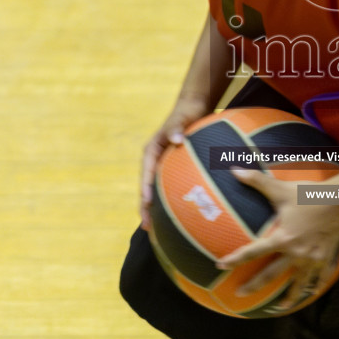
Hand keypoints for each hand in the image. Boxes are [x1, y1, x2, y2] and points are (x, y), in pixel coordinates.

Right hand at [138, 98, 209, 230]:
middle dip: (146, 208)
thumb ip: (177, 127)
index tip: (147, 205)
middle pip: (148, 188)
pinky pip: (170, 188)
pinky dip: (171, 202)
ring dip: (156, 209)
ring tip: (157, 231)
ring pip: (157, 191)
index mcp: (151, 151)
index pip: (146, 174)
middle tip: (147, 227)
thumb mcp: (181, 118)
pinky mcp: (173, 169)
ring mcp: (163, 166)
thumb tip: (176, 139)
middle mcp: (154, 160)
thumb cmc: (187, 112)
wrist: (193, 107)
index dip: (145, 191)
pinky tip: (180, 217)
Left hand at [218, 168, 338, 311]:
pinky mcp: (326, 258)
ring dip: (288, 296)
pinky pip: (320, 277)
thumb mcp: (281, 188)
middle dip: (254, 286)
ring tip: (280, 307)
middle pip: (271, 275)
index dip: (235, 259)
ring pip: (298, 283)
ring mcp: (312, 258)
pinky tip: (312, 293)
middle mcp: (295, 253)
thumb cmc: (310, 194)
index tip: (220, 266)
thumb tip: (233, 170)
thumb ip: (256, 181)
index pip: (253, 252)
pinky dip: (315, 286)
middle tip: (241, 295)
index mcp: (282, 238)